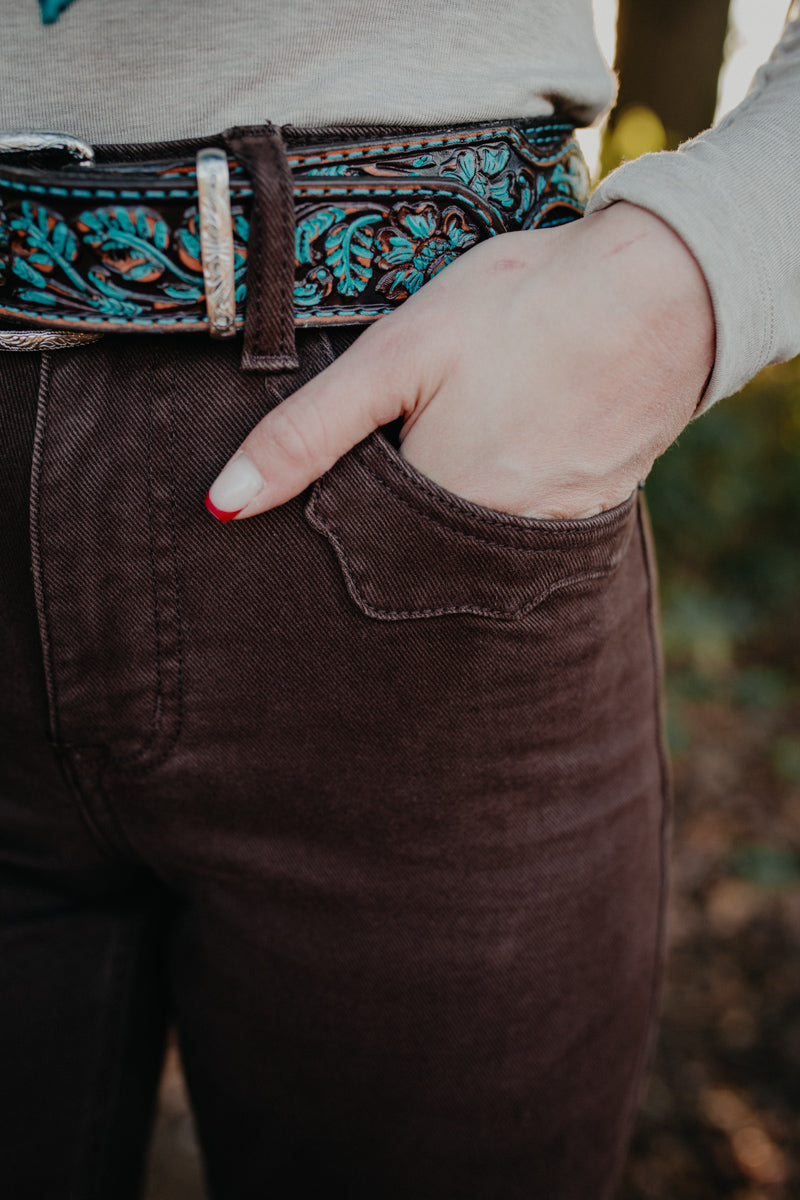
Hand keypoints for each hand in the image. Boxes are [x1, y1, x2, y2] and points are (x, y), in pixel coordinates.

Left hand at [205, 202, 714, 521]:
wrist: (662, 292)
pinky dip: (506, 491)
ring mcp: (547, 536)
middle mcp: (488, 547)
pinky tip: (515, 437)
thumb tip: (222, 505)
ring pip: (468, 537)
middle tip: (423, 424)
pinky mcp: (589, 514)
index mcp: (431, 514)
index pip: (355, 539)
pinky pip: (523, 523)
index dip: (342, 492)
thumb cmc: (519, 311)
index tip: (361, 444)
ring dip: (452, 499)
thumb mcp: (395, 358)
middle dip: (398, 502)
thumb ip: (306, 434)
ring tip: (471, 425)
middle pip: (413, 545)